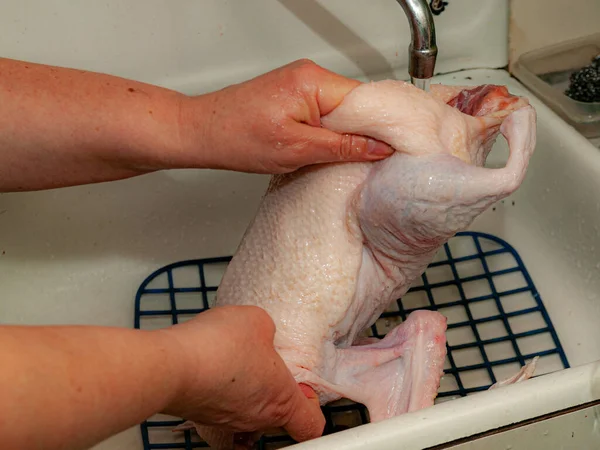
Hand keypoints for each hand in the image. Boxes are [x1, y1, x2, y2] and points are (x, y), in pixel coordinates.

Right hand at [161, 305, 324, 442]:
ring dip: (246, 387)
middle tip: (266, 362)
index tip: (306, 389)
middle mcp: (256, 419)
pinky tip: (213, 362)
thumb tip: (262, 333)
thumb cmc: (219, 348)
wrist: (171, 366)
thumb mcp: (259, 320)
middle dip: (275, 389)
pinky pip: (220, 402)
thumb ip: (268, 330)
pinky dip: (220, 387)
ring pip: (247, 409)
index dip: (313, 408)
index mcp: (281, 401)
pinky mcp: (202, 414)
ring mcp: (227, 421)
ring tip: (235, 358)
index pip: (310, 425)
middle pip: (277, 415)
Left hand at [181, 59, 392, 172]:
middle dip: (363, 130)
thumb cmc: (237, 137)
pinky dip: (328, 129)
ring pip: (340, 108)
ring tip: (340, 154)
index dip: (381, 125)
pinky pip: (324, 110)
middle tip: (369, 158)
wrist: (202, 132)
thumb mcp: (297, 150)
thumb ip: (343, 147)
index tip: (394, 147)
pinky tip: (323, 146)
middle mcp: (308, 74)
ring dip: (344, 132)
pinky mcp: (293, 93)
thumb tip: (378, 147)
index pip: (366, 99)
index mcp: (312, 81)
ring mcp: (300, 82)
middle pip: (356, 102)